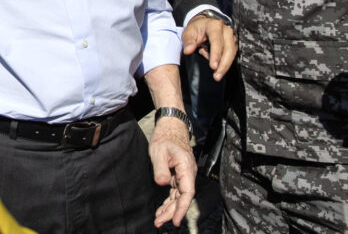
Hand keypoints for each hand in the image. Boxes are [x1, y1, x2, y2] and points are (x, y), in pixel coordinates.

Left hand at [149, 114, 195, 228]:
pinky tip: (162, 210)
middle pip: (182, 198)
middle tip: (159, 223)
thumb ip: (160, 168)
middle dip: (172, 212)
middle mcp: (188, 173)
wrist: (171, 126)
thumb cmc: (165, 136)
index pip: (187, 193)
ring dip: (169, 209)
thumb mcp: (159, 151)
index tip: (175, 220)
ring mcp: (184, 175)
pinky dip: (169, 201)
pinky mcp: (178, 175)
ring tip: (158, 220)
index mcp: (186, 168)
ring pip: (179, 196)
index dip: (182, 208)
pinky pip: (175, 192)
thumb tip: (162, 183)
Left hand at [182, 16, 236, 80]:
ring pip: (232, 53)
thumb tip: (188, 51)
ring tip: (218, 75)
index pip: (217, 41)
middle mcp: (226, 30)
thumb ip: (188, 42)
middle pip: (228, 48)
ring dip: (226, 65)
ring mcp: (231, 37)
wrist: (203, 24)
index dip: (216, 54)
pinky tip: (219, 70)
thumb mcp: (188, 33)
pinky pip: (232, 55)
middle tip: (217, 76)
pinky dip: (226, 63)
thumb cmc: (196, 29)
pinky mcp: (233, 43)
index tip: (213, 66)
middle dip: (224, 64)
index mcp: (214, 25)